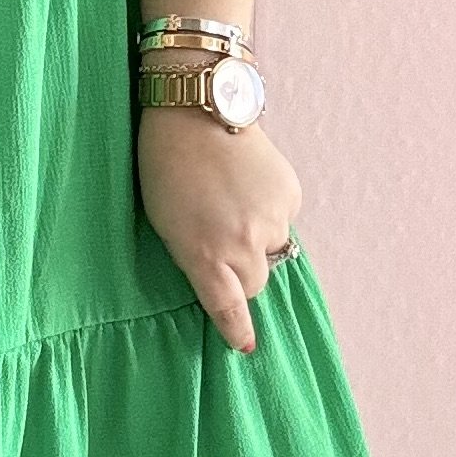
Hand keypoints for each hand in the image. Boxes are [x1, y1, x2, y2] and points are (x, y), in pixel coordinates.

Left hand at [135, 100, 302, 354]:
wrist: (196, 108)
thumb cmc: (165, 165)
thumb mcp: (166, 221)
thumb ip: (195, 256)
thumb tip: (223, 277)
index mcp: (205, 254)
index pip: (229, 307)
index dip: (238, 330)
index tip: (247, 348)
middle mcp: (243, 244)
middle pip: (256, 282)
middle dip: (243, 273)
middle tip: (222, 243)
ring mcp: (271, 220)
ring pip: (273, 250)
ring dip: (257, 239)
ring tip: (231, 203)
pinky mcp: (290, 196)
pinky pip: (283, 218)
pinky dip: (269, 210)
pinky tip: (247, 184)